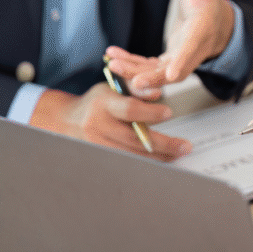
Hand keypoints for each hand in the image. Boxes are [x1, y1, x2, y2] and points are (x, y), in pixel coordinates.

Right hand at [29, 84, 191, 159]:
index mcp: (103, 105)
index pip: (129, 110)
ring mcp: (99, 147)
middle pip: (135, 140)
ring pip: (133, 156)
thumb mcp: (112, 87)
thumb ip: (135, 88)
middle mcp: (99, 127)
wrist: (67, 123)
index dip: (150, 113)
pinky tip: (162, 161)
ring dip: (159, 157)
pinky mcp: (101, 159)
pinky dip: (147, 164)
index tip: (169, 113)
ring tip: (178, 154)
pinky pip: (128, 164)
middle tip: (185, 146)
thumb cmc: (96, 102)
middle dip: (164, 145)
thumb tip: (157, 94)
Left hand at [104, 0, 235, 91]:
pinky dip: (131, 64)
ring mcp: (177, 61)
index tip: (171, 74)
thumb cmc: (206, 3)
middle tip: (134, 80)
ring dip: (134, 72)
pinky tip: (112, 57)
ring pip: (156, 74)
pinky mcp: (166, 62)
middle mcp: (190, 54)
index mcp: (200, 34)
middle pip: (172, 72)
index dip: (182, 62)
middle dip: (153, 78)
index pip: (191, 50)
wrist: (212, 24)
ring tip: (112, 64)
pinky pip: (147, 67)